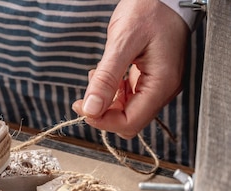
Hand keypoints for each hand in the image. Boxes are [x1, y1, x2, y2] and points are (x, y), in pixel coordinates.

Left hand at [72, 0, 189, 138]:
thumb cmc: (149, 10)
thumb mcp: (122, 42)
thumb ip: (107, 78)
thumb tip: (92, 108)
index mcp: (162, 83)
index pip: (131, 122)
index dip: (104, 122)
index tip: (83, 108)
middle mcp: (163, 89)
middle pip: (129, 121)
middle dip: (104, 113)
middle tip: (85, 97)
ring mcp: (158, 85)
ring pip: (128, 111)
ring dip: (107, 102)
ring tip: (97, 77)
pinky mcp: (151, 79)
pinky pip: (130, 98)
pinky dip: (113, 92)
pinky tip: (106, 76)